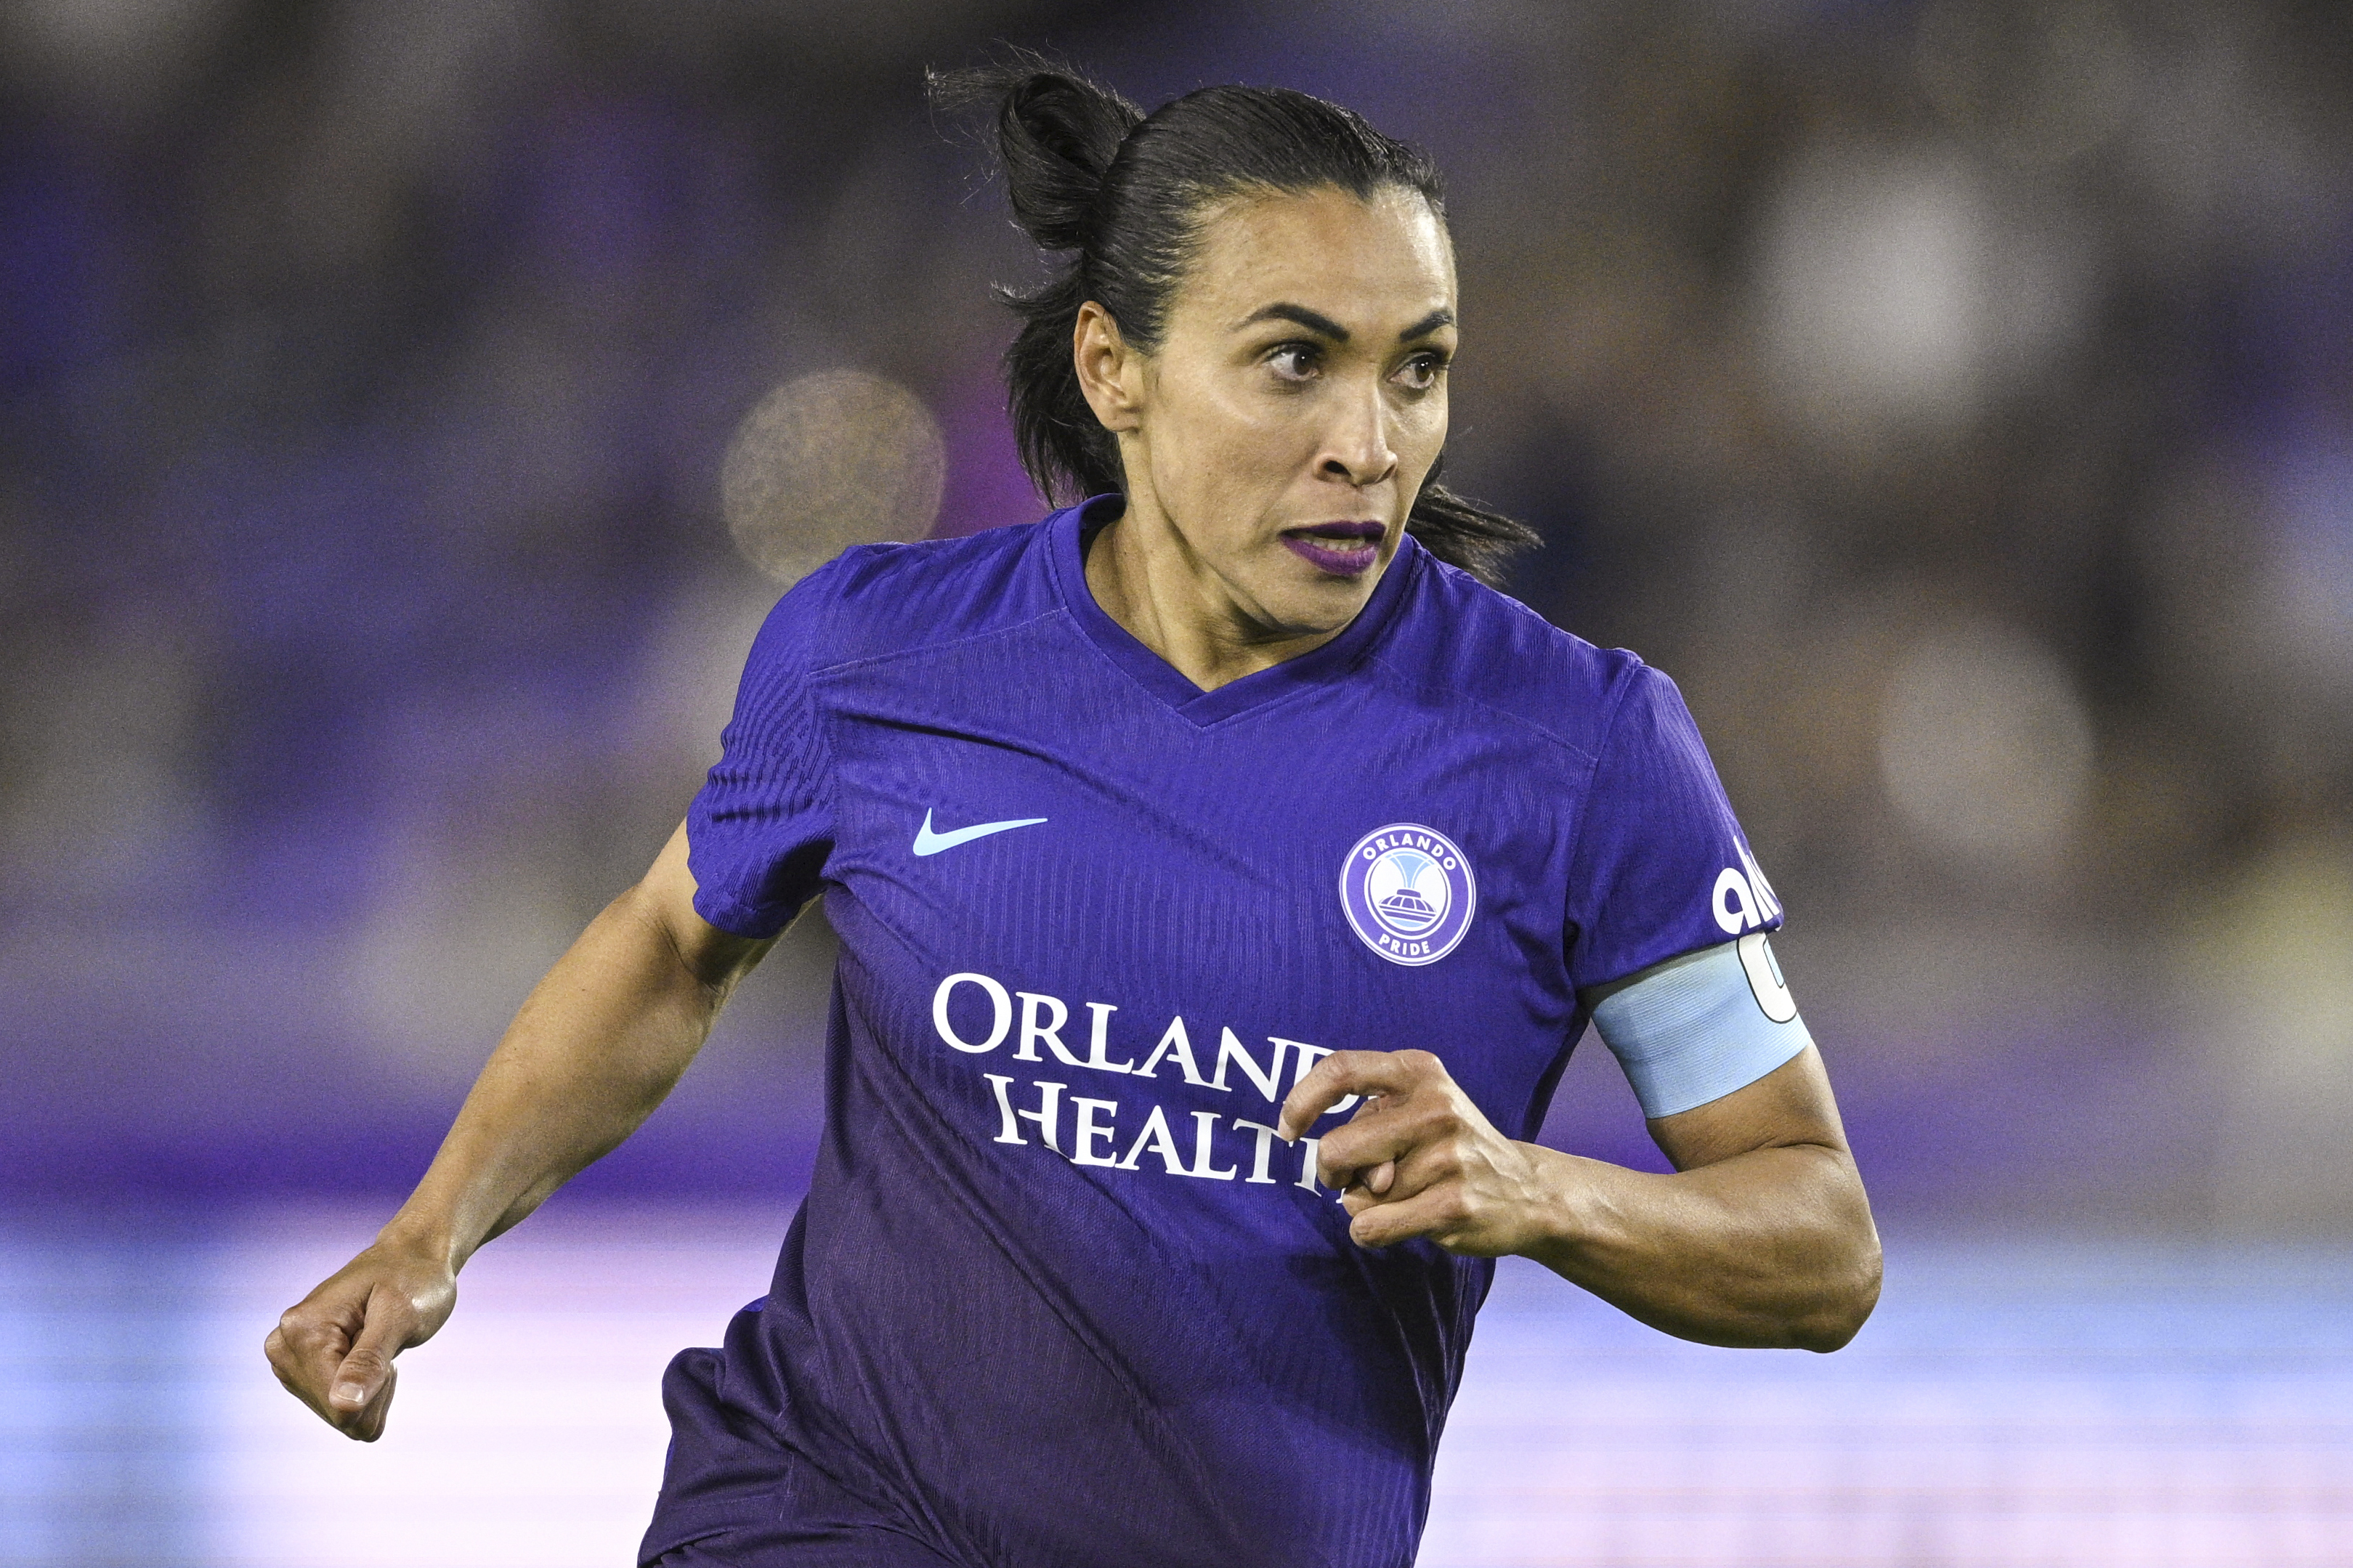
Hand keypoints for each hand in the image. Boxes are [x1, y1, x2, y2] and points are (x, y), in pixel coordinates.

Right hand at [264, 1238, 457, 1440]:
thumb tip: (342, 1405)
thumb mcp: (401, 1316)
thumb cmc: (412, 1279)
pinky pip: (338, 1407)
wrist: (408, 1258)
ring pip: (339, 1413)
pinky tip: (368, 1350)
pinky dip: (364, 1386)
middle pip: (337, 1412)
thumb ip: (370, 1361)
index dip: (379, 1387)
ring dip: (370, 1385)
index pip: (340, 1405)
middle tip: (385, 1339)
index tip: (389, 1342)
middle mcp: (283, 1346)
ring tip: (376, 1340)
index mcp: (302, 1331)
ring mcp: (289, 1360)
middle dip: (373, 1386)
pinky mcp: (299, 1370)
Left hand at [1279, 1049, 1554, 1254]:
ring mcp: (1448, 1158)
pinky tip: (1404, 1221)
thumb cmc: (1449, 1146)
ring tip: (1408, 1193)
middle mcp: (1437, 1107)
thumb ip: (1367, 1125)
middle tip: (1358, 1176)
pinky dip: (1372, 1231)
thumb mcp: (1415, 1109)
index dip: (1302, 1101)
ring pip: (1355, 1196)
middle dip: (1330, 1172)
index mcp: (1420, 1072)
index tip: (1288, 1129)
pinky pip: (1372, 1226)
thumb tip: (1344, 1173)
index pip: (1342, 1069)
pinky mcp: (1453, 1206)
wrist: (1526, 1190)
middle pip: (1335, 1148)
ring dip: (1366, 1203)